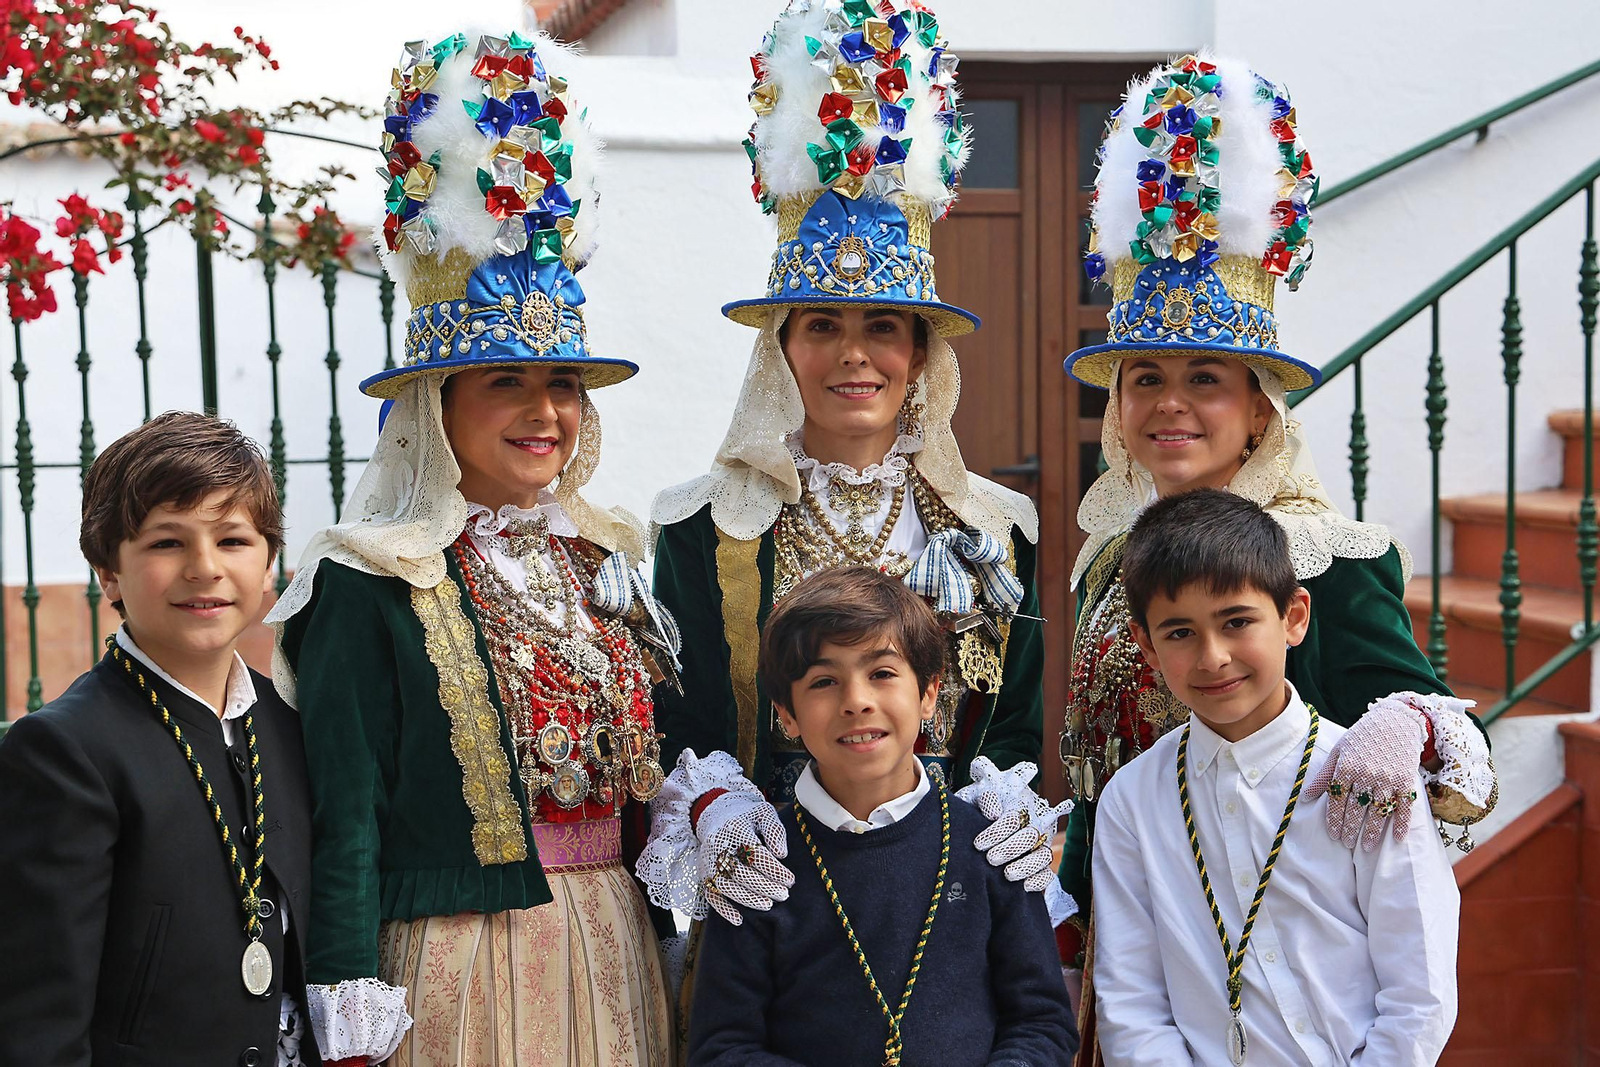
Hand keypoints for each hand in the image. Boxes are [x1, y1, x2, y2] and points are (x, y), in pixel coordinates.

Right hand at [696, 792, 794, 925]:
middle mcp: (718, 844)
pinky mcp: (703, 872)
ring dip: (747, 898)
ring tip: (768, 904)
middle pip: (740, 871)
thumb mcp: (764, 813)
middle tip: (784, 895)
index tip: (790, 881)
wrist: (717, 815)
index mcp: (735, 826)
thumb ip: (775, 830)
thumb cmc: (747, 816)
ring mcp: (708, 860)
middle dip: (764, 886)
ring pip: (725, 885)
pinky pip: (710, 894)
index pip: (755, 853)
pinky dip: (723, 908)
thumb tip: (782, 854)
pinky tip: (739, 919)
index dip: (774, 869)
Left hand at [958, 756, 1072, 892]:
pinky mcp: (1039, 868)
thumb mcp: (974, 799)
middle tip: (991, 858)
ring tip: (1007, 874)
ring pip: (1043, 856)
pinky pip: (1048, 875)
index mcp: (1016, 808)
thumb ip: (985, 800)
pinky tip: (1024, 886)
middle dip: (1010, 849)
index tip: (978, 844)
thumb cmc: (976, 812)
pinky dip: (1039, 880)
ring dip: (1026, 866)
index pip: (1013, 818)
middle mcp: (1031, 827)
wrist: (973, 830)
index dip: (997, 832)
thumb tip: (994, 813)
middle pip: (1030, 837)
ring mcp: (1037, 848)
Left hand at [1304, 697, 1426, 850]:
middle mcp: (1366, 774)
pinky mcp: (1406, 780)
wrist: (1395, 721)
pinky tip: (1398, 838)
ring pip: (1378, 811)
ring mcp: (1388, 778)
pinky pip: (1404, 806)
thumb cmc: (1362, 737)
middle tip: (1346, 843)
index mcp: (1347, 767)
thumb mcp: (1338, 751)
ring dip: (1373, 832)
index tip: (1334, 835)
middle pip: (1356, 809)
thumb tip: (1305, 797)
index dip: (1335, 820)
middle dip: (1350, 829)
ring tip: (1367, 847)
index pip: (1337, 800)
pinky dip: (1402, 824)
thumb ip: (1323, 775)